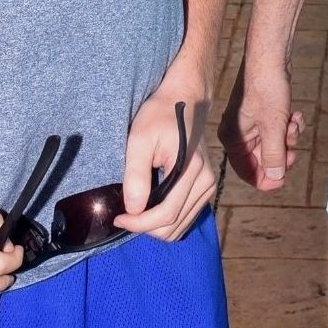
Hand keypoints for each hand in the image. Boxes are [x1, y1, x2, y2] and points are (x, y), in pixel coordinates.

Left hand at [112, 87, 215, 240]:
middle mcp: (206, 182)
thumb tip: (133, 210)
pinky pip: (185, 217)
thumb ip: (136, 174)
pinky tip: (151, 205)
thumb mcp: (140, 139)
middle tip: (125, 214)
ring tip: (137, 209)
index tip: (118, 218)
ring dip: (155, 226)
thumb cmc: (159, 115)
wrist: (184, 100)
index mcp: (191, 170)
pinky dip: (166, 220)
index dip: (139, 224)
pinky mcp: (207, 187)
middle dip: (146, 227)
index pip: (165, 215)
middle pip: (173, 226)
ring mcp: (209, 186)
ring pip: (179, 227)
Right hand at [218, 55, 303, 190]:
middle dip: (281, 153)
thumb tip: (275, 178)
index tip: (284, 178)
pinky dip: (288, 126)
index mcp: (233, 138)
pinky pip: (277, 130)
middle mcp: (238, 133)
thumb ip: (274, 155)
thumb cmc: (267, 87)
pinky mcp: (263, 114)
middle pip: (262, 159)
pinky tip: (295, 114)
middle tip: (292, 146)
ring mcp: (250, 123)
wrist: (271, 55)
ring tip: (293, 122)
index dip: (266, 179)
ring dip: (288, 138)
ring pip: (273, 144)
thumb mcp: (273, 126)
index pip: (247, 171)